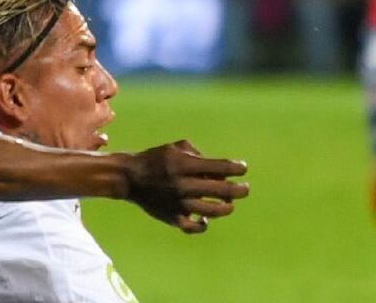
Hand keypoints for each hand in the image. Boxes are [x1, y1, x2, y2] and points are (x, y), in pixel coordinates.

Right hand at [125, 140, 248, 233]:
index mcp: (185, 164)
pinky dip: (204, 223)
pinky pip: (194, 227)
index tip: (243, 169)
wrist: (129, 178)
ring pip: (213, 211)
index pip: (221, 167)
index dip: (237, 168)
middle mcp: (183, 184)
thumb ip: (200, 155)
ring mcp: (178, 203)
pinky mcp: (172, 218)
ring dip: (227, 207)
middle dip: (239, 190)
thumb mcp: (177, 148)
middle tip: (245, 189)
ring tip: (230, 204)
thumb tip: (220, 170)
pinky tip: (206, 218)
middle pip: (222, 190)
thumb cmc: (156, 159)